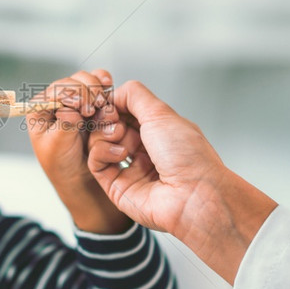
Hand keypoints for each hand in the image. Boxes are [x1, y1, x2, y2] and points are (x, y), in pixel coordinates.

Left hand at [26, 70, 131, 233]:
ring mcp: (78, 102)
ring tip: (104, 106)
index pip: (56, 90)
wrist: (84, 182)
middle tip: (96, 107)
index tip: (83, 107)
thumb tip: (70, 106)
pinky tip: (109, 92)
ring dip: (99, 92)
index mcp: (41, 110)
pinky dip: (107, 89)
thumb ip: (64, 123)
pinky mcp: (95, 105)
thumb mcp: (57, 146)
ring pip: (90, 83)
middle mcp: (59, 102)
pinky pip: (101, 89)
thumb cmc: (64, 167)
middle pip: (74, 82)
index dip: (71, 94)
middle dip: (87, 91)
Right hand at [88, 80, 277, 283]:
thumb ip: (135, 96)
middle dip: (107, 118)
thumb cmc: (188, 157)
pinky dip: (101, 152)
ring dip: (104, 134)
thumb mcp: (161, 113)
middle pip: (109, 126)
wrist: (194, 195)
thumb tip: (114, 92)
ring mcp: (130, 168)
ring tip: (119, 136)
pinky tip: (118, 154)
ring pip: (99, 143)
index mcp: (158, 131)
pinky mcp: (117, 186)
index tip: (109, 100)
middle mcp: (144, 149)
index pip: (125, 111)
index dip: (114, 104)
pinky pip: (96, 163)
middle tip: (114, 119)